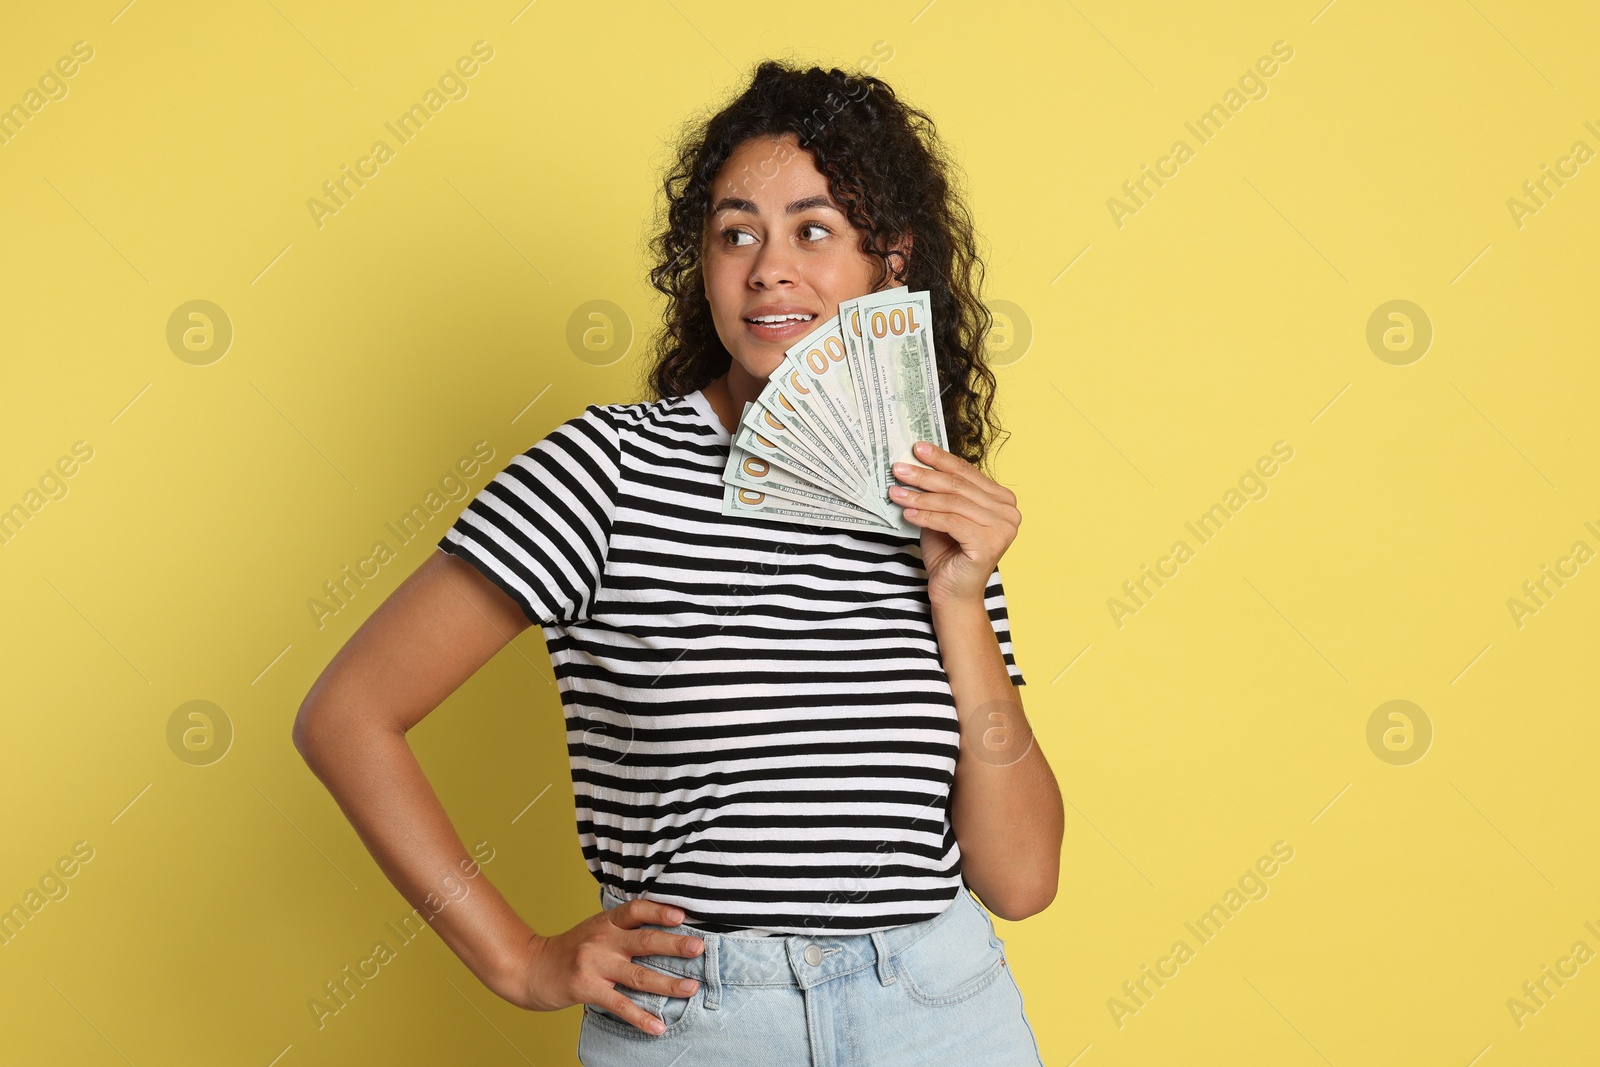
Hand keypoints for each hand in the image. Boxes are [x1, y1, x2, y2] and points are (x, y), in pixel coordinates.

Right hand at [497, 898, 704, 1034]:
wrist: (529, 968)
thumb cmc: (569, 950)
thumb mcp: (594, 929)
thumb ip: (622, 928)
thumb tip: (663, 930)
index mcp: (606, 922)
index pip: (635, 910)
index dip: (659, 911)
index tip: (682, 915)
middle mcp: (601, 940)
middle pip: (643, 940)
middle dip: (674, 944)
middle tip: (698, 948)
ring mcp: (594, 965)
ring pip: (637, 974)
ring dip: (667, 983)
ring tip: (690, 988)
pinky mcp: (586, 989)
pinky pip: (619, 1004)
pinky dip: (641, 1017)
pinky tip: (658, 1026)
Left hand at [889, 441, 1020, 606]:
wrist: (952, 594)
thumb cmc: (947, 554)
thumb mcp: (942, 515)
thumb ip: (939, 491)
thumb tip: (915, 462)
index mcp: (1003, 500)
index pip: (967, 473)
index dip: (941, 459)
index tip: (916, 448)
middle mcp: (1009, 512)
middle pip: (959, 486)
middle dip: (925, 475)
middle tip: (898, 468)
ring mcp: (1003, 528)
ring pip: (953, 503)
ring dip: (920, 496)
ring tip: (896, 492)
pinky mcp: (990, 544)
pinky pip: (951, 521)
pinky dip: (926, 516)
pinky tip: (907, 513)